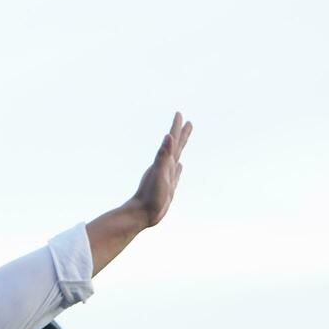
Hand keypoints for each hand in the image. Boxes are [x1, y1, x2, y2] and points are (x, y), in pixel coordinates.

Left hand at [130, 111, 192, 227]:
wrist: (141, 214)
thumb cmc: (149, 196)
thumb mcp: (158, 174)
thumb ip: (163, 155)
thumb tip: (168, 136)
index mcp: (163, 163)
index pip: (172, 141)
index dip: (176, 128)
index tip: (179, 114)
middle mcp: (165, 167)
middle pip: (175, 147)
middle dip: (181, 134)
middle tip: (187, 122)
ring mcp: (166, 177)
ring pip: (176, 158)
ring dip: (180, 149)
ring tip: (183, 141)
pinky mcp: (168, 187)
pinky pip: (176, 174)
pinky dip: (179, 168)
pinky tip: (180, 166)